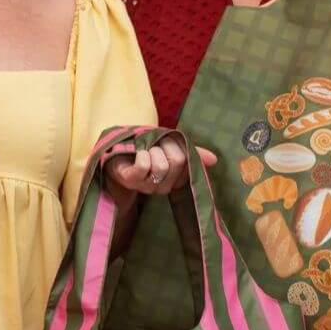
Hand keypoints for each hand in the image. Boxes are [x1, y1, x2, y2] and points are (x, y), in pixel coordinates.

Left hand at [104, 135, 218, 204]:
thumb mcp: (170, 146)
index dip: (178, 146)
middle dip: (166, 145)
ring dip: (152, 150)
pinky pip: (144, 166)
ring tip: (144, 150)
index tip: (168, 143)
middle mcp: (164, 186)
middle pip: (177, 161)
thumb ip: (191, 152)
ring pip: (162, 165)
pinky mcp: (131, 180)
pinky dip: (142, 155)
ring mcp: (147, 185)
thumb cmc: (145, 149)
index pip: (188, 160)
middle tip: (155, 144)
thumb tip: (215, 160)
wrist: (115, 153)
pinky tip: (138, 154)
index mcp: (176, 178)